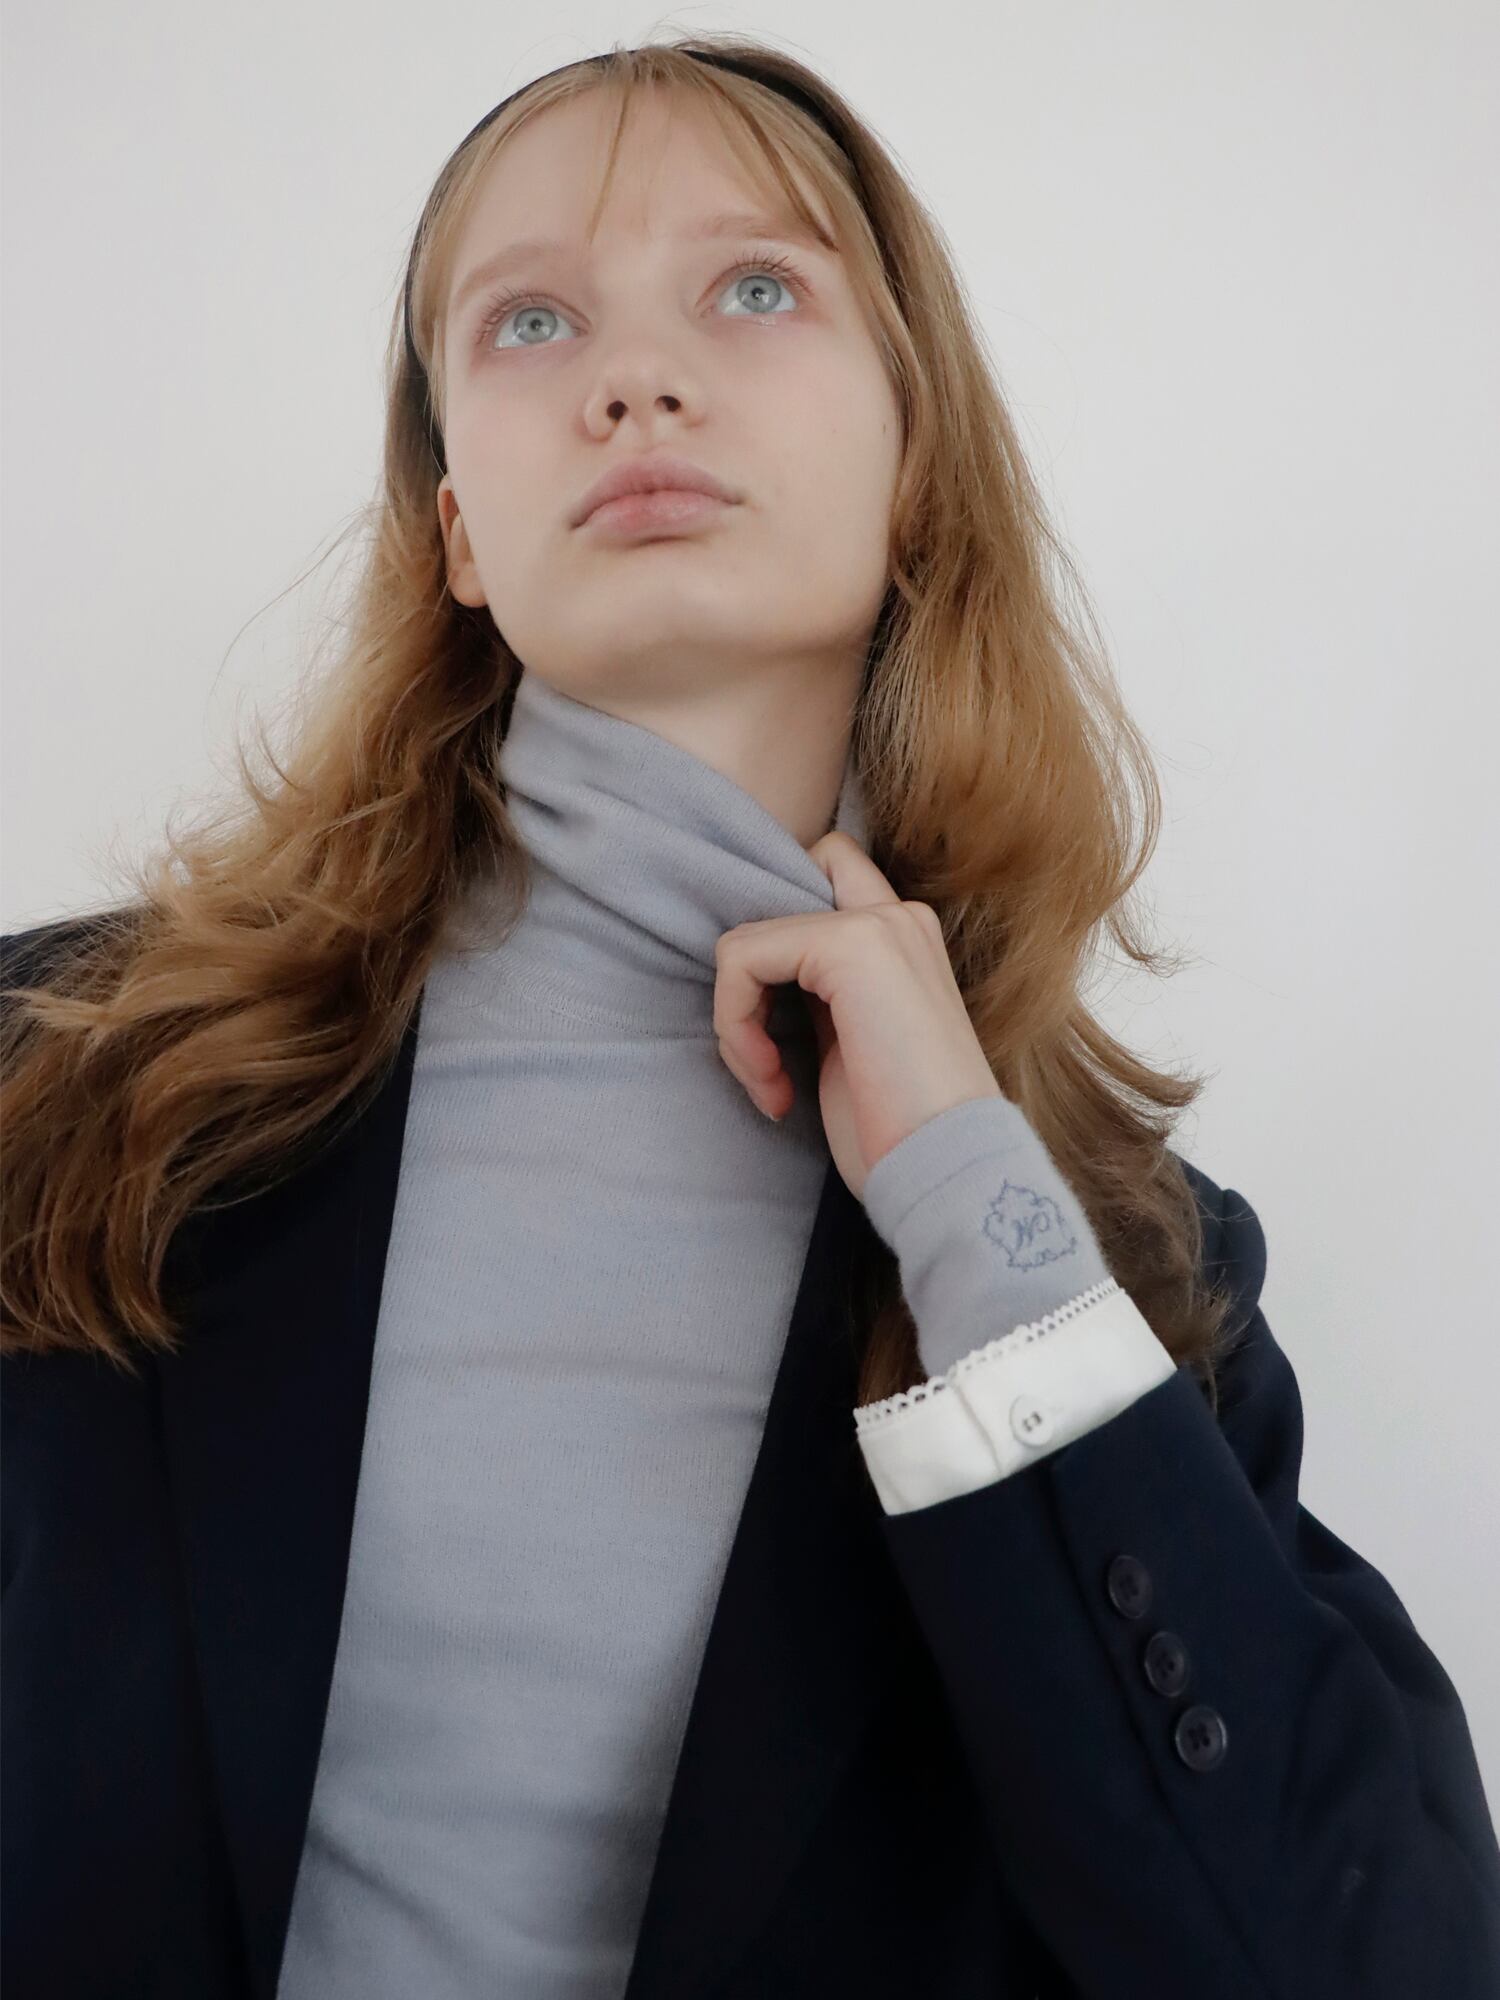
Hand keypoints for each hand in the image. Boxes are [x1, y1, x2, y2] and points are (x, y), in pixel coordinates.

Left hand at [713, 831, 1002, 1202]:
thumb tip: (753, 979)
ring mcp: (877, 925)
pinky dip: (735, 1028)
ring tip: (772, 1084)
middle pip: (787, 876)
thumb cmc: (900, 1132)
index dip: (776, 941)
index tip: (773, 1031)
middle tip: (763, 1055)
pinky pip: (741, 960)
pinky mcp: (849, 945)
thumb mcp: (853, 1044)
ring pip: (746, 940)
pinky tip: (773, 1084)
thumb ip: (822, 995)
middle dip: (748, 969)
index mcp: (904, 941)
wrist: (949, 1169)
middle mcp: (897, 917)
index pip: (822, 880)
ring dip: (736, 1022)